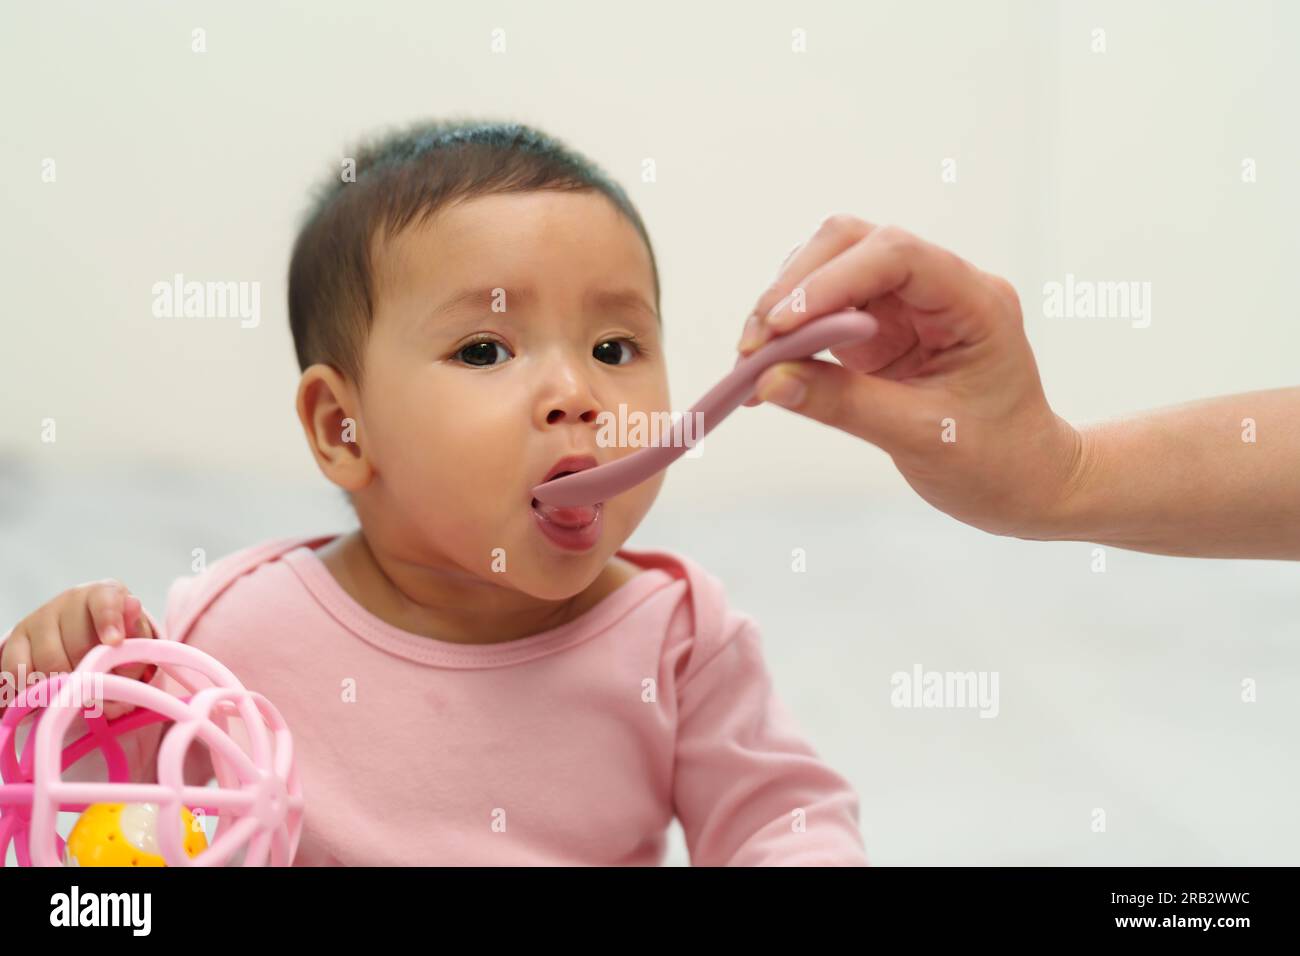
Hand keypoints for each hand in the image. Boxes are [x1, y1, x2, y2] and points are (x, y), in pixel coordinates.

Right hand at [2, 581, 155, 712]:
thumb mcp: (136, 640)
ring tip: (77, 690)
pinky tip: (47, 691)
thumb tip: (129, 616)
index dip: (109, 621)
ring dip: (65, 684)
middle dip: (91, 672)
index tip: (114, 642)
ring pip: (49, 660)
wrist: (89, 640)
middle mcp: (70, 600)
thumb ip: (137, 637)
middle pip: (78, 643)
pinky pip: (19, 669)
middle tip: (100, 687)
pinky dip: (34, 687)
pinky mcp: (17, 639)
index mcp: (104, 594)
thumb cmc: (118, 640)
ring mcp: (40, 617)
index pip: (104, 601)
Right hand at [737, 216, 1082, 537]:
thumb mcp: (921, 438)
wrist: (1024, 482)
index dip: (831, 281)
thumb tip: (769, 382)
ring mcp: (907, 302)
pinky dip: (789, 332)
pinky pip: (824, 308)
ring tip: (752, 361)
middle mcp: (940, 287)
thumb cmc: (996, 462)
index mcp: (974, 301)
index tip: (780, 327)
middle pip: (853, 243)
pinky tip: (766, 368)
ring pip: (830, 267)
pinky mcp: (880, 326)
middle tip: (754, 347)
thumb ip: (844, 404)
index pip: (896, 255)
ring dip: (784, 306)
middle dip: (796, 288)